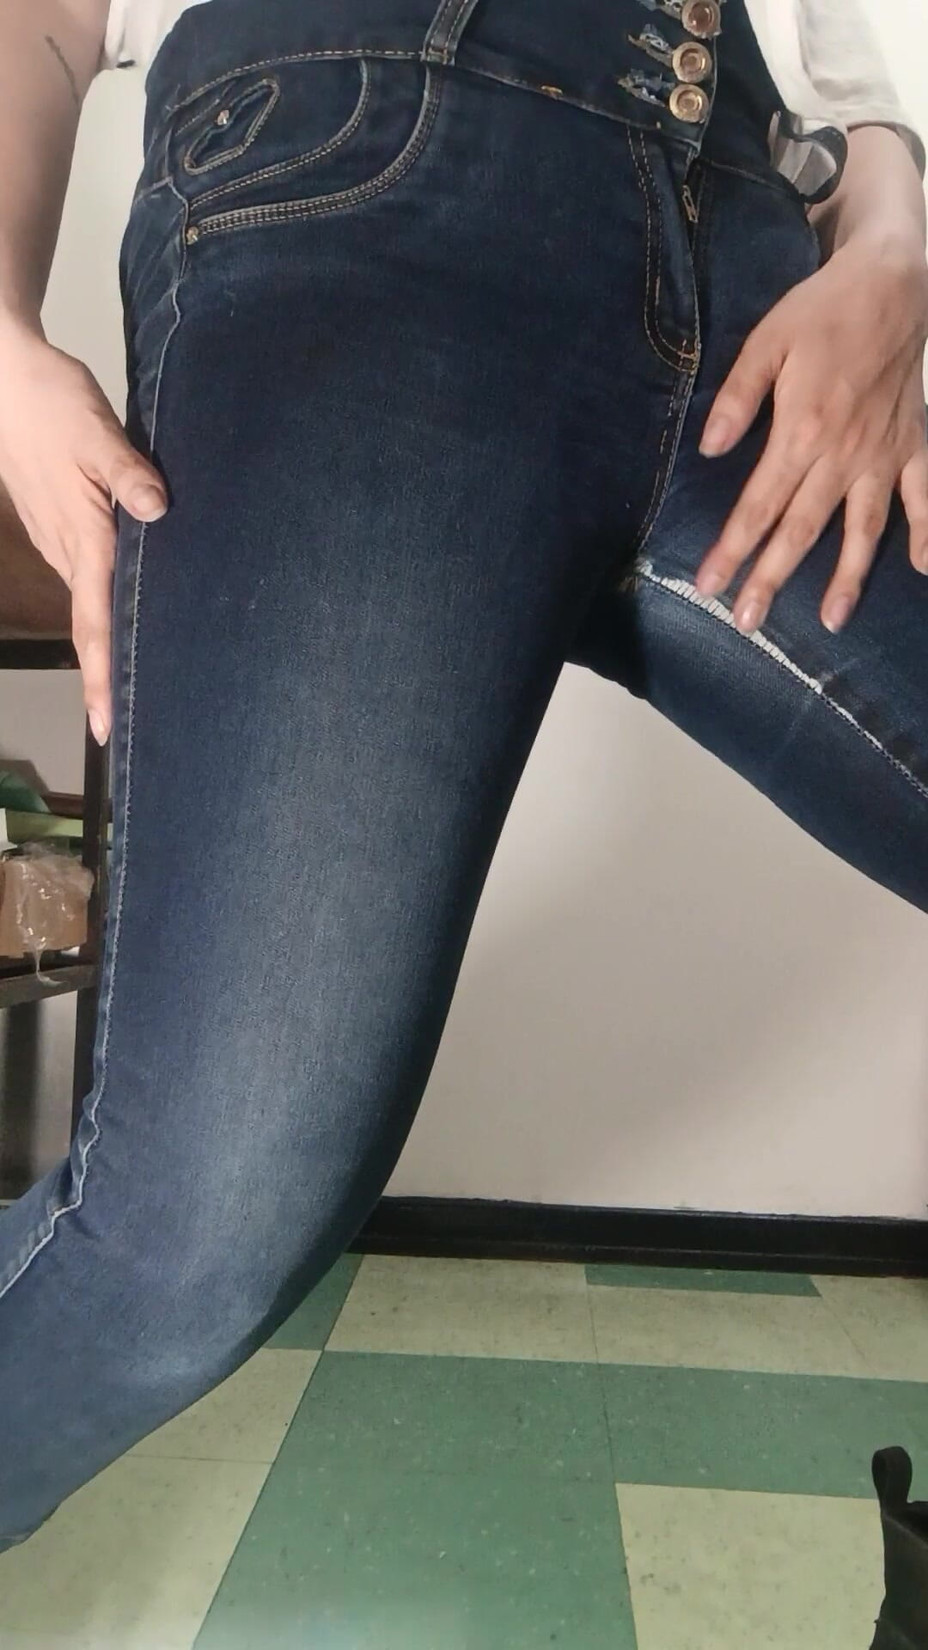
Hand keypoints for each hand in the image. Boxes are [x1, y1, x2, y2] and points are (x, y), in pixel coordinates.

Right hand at [0, 318, 168, 743]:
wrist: (8, 377)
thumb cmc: (53, 403)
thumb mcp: (96, 431)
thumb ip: (129, 472)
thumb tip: (159, 510)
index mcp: (83, 536)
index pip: (94, 620)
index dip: (101, 672)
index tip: (103, 722)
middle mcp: (70, 550)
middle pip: (89, 629)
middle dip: (101, 680)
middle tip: (116, 729)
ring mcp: (62, 542)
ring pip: (87, 608)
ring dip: (104, 650)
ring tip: (124, 692)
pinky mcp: (63, 527)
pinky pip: (87, 582)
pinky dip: (103, 612)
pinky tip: (124, 622)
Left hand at [694, 226, 927, 635]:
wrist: (894, 280)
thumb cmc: (823, 309)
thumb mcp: (767, 341)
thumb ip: (737, 397)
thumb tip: (709, 448)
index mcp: (801, 431)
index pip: (758, 506)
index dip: (732, 549)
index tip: (709, 585)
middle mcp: (844, 454)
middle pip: (802, 530)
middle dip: (772, 578)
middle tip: (747, 622)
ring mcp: (884, 454)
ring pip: (863, 528)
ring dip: (847, 577)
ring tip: (830, 621)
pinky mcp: (914, 444)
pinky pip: (925, 496)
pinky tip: (924, 570)